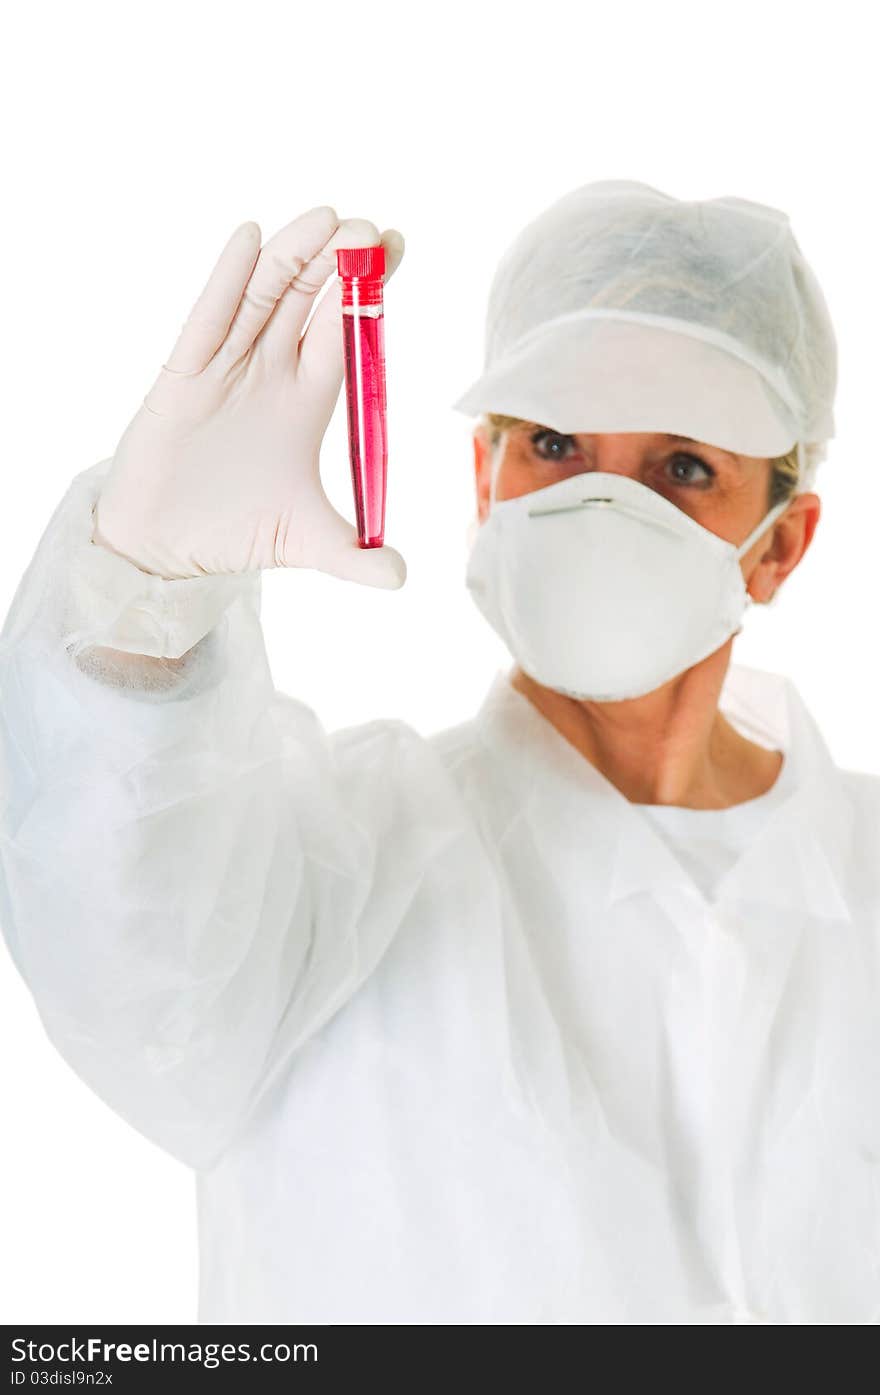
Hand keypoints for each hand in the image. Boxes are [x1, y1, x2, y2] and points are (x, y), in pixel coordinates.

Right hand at [92, 207, 405, 587]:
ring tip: (327, 218)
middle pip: (309, 304)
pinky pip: (207, 322)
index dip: (368, 294)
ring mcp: (224, 369)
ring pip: (264, 300)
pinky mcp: (182, 379)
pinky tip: (248, 238)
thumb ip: (354, 557)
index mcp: (306, 401)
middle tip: (371, 228)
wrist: (166, 549)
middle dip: (339, 265)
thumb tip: (402, 579)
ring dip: (293, 258)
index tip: (398, 248)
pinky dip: (227, 282)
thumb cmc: (235, 533)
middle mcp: (268, 374)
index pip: (344, 335)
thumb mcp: (306, 545)